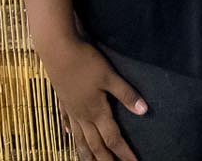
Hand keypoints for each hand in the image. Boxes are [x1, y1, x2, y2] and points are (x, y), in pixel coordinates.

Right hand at [40, 39, 147, 160]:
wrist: (57, 50)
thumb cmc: (85, 62)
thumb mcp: (110, 76)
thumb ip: (126, 94)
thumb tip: (144, 111)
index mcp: (97, 111)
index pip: (113, 138)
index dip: (124, 153)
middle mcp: (83, 115)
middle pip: (95, 144)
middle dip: (105, 159)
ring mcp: (71, 109)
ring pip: (79, 137)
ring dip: (85, 152)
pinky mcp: (63, 100)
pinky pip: (67, 121)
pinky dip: (70, 131)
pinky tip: (69, 134)